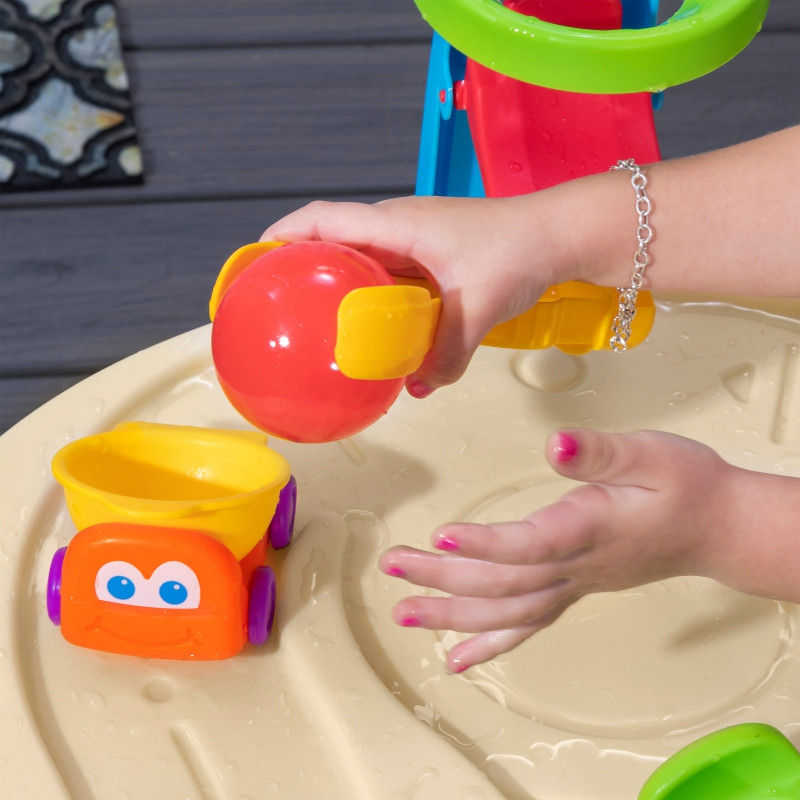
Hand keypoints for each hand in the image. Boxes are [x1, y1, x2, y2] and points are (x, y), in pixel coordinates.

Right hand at [262, 195, 567, 392]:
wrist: (558, 235)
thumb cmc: (519, 248)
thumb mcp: (478, 304)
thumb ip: (447, 352)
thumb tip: (419, 387)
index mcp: (395, 224)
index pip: (321, 219)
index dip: (281, 237)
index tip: (253, 264)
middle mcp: (397, 230)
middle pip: (331, 243)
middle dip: (300, 270)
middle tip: (278, 307)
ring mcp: (413, 247)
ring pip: (360, 266)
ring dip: (338, 292)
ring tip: (317, 329)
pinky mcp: (430, 264)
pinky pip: (388, 283)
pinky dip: (373, 305)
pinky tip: (376, 339)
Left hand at [379, 428, 799, 672]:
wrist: (715, 526)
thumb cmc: (685, 485)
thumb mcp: (651, 453)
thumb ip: (601, 452)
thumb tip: (556, 447)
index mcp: (590, 527)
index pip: (531, 544)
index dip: (486, 542)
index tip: (440, 532)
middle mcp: (577, 567)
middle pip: (504, 583)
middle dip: (445, 577)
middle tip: (394, 567)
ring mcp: (574, 585)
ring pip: (506, 612)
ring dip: (452, 615)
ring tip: (404, 613)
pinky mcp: (573, 590)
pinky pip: (526, 627)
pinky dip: (489, 645)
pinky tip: (457, 659)